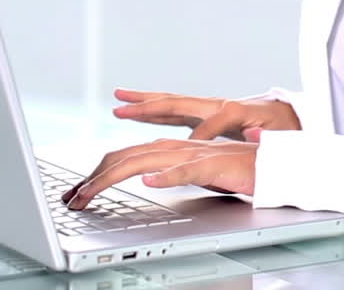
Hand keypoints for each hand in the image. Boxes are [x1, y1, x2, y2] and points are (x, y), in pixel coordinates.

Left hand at [61, 132, 262, 209]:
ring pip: (146, 161)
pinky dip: (168, 175)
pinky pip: (188, 170)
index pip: (124, 156)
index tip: (76, 193)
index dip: (96, 173)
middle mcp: (177, 146)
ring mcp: (194, 154)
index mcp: (170, 147)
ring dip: (115, 176)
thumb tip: (145, 176)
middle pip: (126, 156)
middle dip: (93, 177)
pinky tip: (150, 181)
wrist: (272, 162)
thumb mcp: (193, 172)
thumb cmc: (235, 168)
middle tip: (72, 198)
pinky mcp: (215, 165)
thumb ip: (169, 171)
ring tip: (91, 191)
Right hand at [111, 88, 299, 139]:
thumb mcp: (278, 132)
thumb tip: (250, 132)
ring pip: (171, 103)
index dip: (201, 135)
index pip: (211, 123)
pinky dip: (154, 110)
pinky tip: (138, 111)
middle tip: (122, 105)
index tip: (188, 148)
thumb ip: (264, 134)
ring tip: (119, 99)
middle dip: (150, 105)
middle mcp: (217, 105)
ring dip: (144, 102)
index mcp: (235, 111)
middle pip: (179, 102)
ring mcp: (209, 109)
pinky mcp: (206, 115)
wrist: (290, 117)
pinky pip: (174, 111)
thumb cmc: (285, 128)